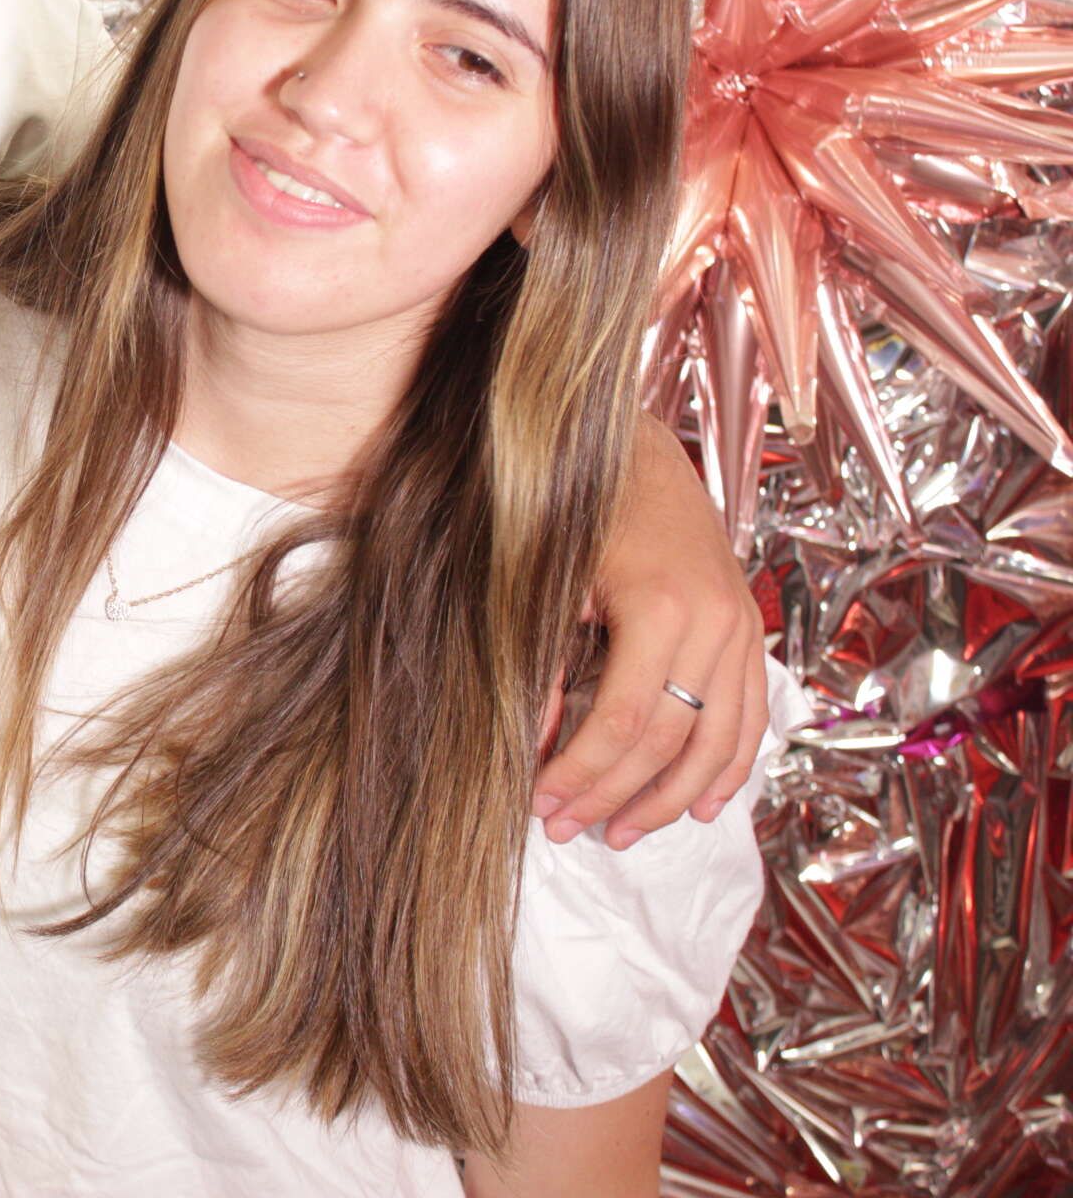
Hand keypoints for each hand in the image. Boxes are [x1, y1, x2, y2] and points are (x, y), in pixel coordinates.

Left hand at [531, 423, 766, 849]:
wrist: (637, 452)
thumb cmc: (581, 510)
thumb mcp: (551, 582)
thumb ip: (545, 662)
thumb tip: (533, 742)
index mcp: (661, 608)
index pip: (622, 723)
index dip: (582, 773)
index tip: (542, 803)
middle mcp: (715, 623)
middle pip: (670, 741)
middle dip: (615, 794)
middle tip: (568, 828)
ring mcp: (742, 628)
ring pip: (718, 741)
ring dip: (670, 797)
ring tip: (623, 834)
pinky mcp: (751, 631)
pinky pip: (751, 717)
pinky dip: (728, 766)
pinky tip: (699, 805)